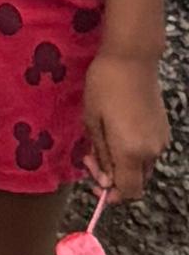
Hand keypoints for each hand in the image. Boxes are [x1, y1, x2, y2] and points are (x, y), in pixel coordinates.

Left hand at [85, 53, 171, 206]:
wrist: (132, 58)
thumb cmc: (104, 86)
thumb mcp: (92, 121)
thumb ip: (100, 155)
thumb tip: (105, 180)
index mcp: (132, 152)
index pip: (128, 191)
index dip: (110, 195)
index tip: (93, 185)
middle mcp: (151, 151)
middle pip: (135, 182)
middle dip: (112, 177)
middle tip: (90, 156)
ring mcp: (161, 140)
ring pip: (141, 168)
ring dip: (122, 164)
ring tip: (102, 139)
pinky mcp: (164, 130)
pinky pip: (147, 152)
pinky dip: (132, 152)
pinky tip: (117, 131)